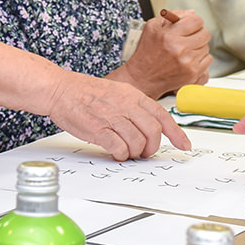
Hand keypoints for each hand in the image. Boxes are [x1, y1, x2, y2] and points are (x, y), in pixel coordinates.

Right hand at [46, 71, 190, 159]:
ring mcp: (112, 117)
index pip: (162, 116)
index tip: (184, 145)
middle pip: (153, 132)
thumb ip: (134, 107)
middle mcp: (125, 105)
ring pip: (137, 143)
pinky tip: (115, 152)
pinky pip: (119, 148)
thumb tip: (150, 127)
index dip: (176, 133)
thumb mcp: (117, 92)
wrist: (60, 89)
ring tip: (127, 152)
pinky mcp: (98, 129)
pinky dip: (121, 155)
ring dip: (135, 153)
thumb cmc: (85, 92)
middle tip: (144, 152)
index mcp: (132, 95)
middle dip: (152, 148)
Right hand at [119, 11, 212, 97]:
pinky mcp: (192, 73)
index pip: (196, 21)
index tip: (190, 25)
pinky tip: (188, 60)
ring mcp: (187, 62)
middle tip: (189, 38)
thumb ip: (173, 15)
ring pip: (206, 47)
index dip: (194, 21)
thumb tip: (192, 12)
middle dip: (198, 34)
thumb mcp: (152, 27)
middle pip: (205, 34)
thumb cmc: (146, 52)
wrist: (142, 78)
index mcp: (169, 35)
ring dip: (198, 47)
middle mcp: (179, 48)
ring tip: (185, 51)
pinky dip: (201, 59)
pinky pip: (208, 60)